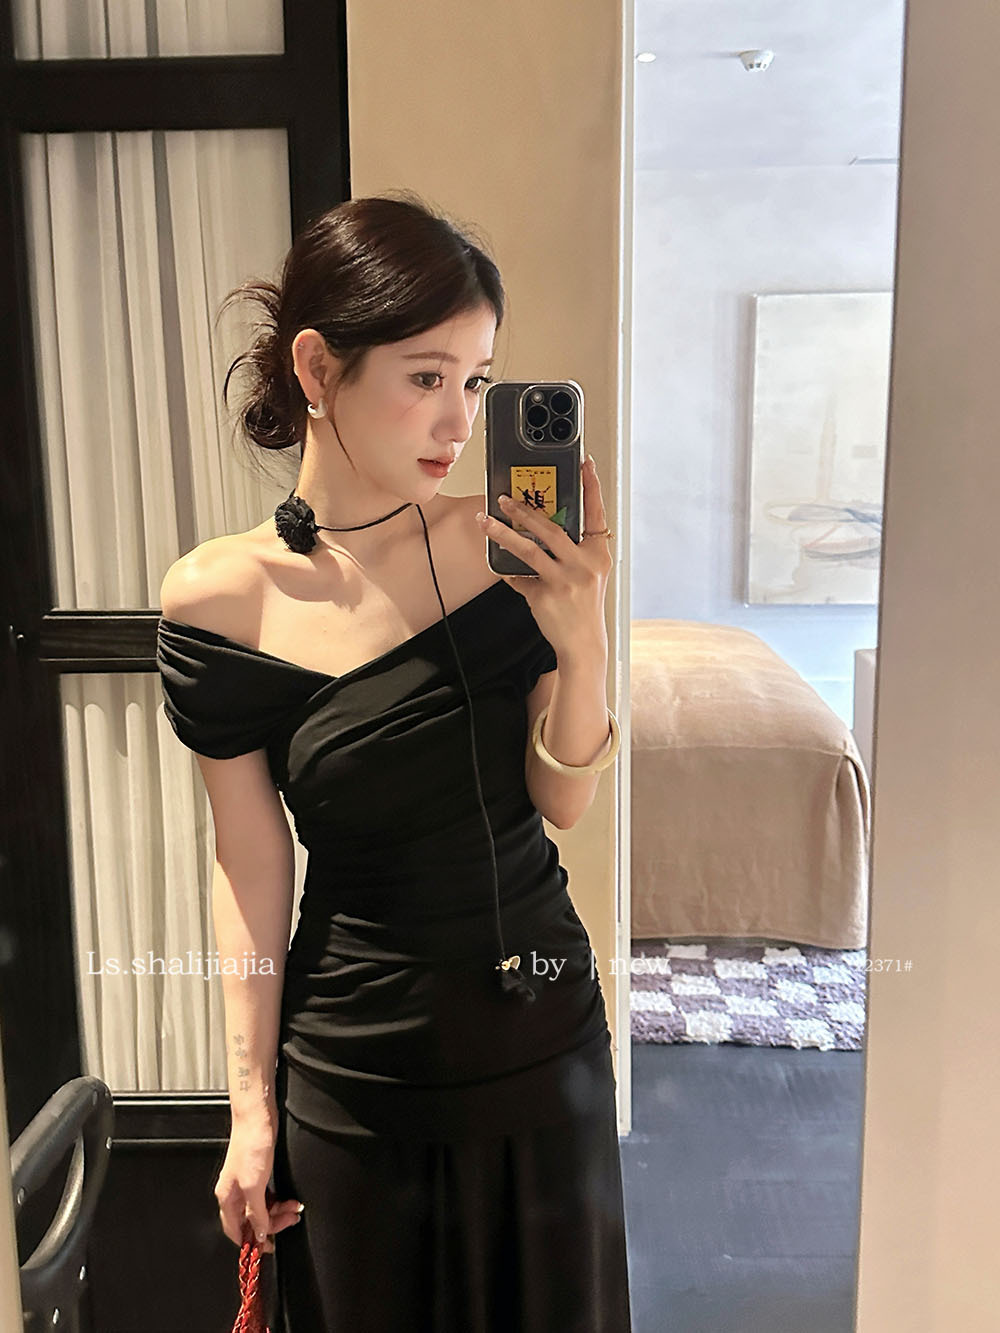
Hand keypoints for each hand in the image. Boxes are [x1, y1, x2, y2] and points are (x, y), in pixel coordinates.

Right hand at [215, 1123, 303, 1254]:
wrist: (258, 1116)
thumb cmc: (251, 1144)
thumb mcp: (254, 1185)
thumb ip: (256, 1213)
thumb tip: (259, 1235)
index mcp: (227, 1197)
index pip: (235, 1231)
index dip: (251, 1244)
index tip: (269, 1249)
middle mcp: (234, 1192)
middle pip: (250, 1221)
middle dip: (271, 1225)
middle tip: (289, 1221)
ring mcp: (246, 1183)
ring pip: (261, 1209)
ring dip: (278, 1213)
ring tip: (293, 1209)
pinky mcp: (258, 1173)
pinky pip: (267, 1196)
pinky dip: (278, 1201)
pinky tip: (289, 1200)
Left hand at [477, 454, 612, 661]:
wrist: (583, 643)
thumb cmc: (584, 607)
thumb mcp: (589, 574)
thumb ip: (572, 551)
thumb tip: (541, 527)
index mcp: (598, 554)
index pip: (596, 513)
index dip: (591, 486)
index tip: (585, 463)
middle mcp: (584, 565)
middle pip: (551, 528)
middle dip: (524, 510)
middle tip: (505, 499)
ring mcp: (564, 581)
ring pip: (528, 549)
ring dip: (503, 533)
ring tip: (486, 522)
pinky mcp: (545, 596)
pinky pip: (519, 577)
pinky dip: (508, 571)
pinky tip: (498, 566)